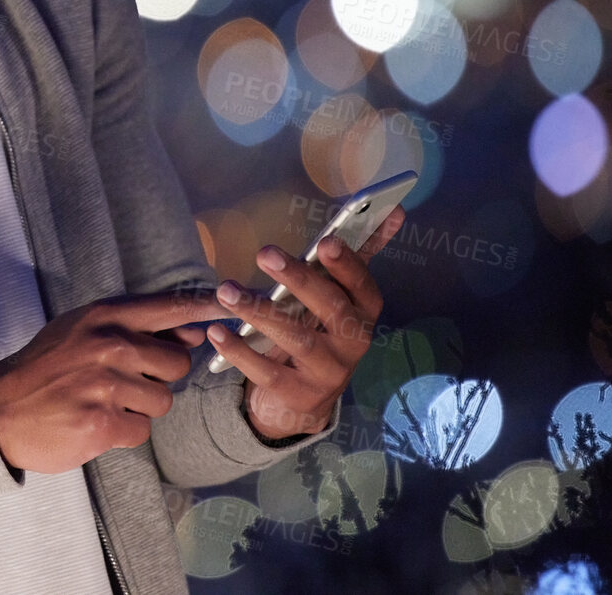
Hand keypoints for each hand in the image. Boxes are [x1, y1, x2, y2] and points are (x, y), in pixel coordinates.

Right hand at [0, 290, 224, 473]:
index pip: (170, 307)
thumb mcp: (82, 331)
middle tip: (123, 381)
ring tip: (104, 402)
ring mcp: (106, 384)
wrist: (0, 409)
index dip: (205, 307)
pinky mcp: (102, 422)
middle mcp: (109, 345)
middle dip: (158, 376)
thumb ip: (134, 328)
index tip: (232, 302)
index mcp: (105, 316)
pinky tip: (94, 422)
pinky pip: (141, 429)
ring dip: (140, 407)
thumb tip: (193, 330)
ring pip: (162, 400)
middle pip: (177, 362)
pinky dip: (123, 431)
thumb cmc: (46, 368)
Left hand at [181, 206, 404, 440]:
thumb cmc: (320, 332)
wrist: (303, 402)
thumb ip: (355, 257)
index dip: (348, 266)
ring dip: (259, 311)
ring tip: (226, 290)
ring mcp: (327, 373)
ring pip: (296, 339)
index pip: (364, 287)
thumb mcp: (338, 298)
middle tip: (265, 252)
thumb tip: (394, 209)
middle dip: (299, 279)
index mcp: (363, 313)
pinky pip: (267, 372)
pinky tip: (217, 332)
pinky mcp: (297, 395)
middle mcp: (353, 344)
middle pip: (330, 309)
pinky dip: (240, 351)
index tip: (326, 242)